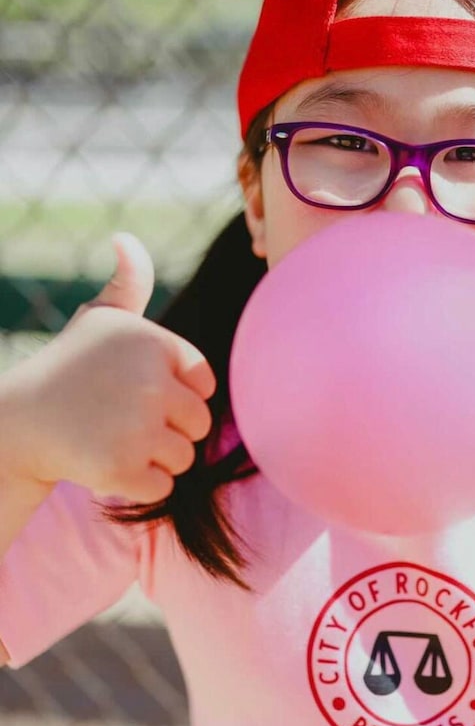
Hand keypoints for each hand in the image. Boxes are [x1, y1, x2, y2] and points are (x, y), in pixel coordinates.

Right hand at [4, 234, 214, 501]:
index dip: (175, 396)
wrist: (17, 424)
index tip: (137, 393)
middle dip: (168, 430)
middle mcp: (148, 381)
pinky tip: (104, 462)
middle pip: (199, 424)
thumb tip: (125, 239)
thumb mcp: (98, 320)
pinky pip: (162, 487)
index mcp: (153, 342)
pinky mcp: (122, 468)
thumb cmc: (67, 371)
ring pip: (184, 458)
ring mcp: (136, 427)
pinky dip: (137, 484)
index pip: (204, 385)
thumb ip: (128, 283)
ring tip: (111, 438)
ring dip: (153, 458)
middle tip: (121, 421)